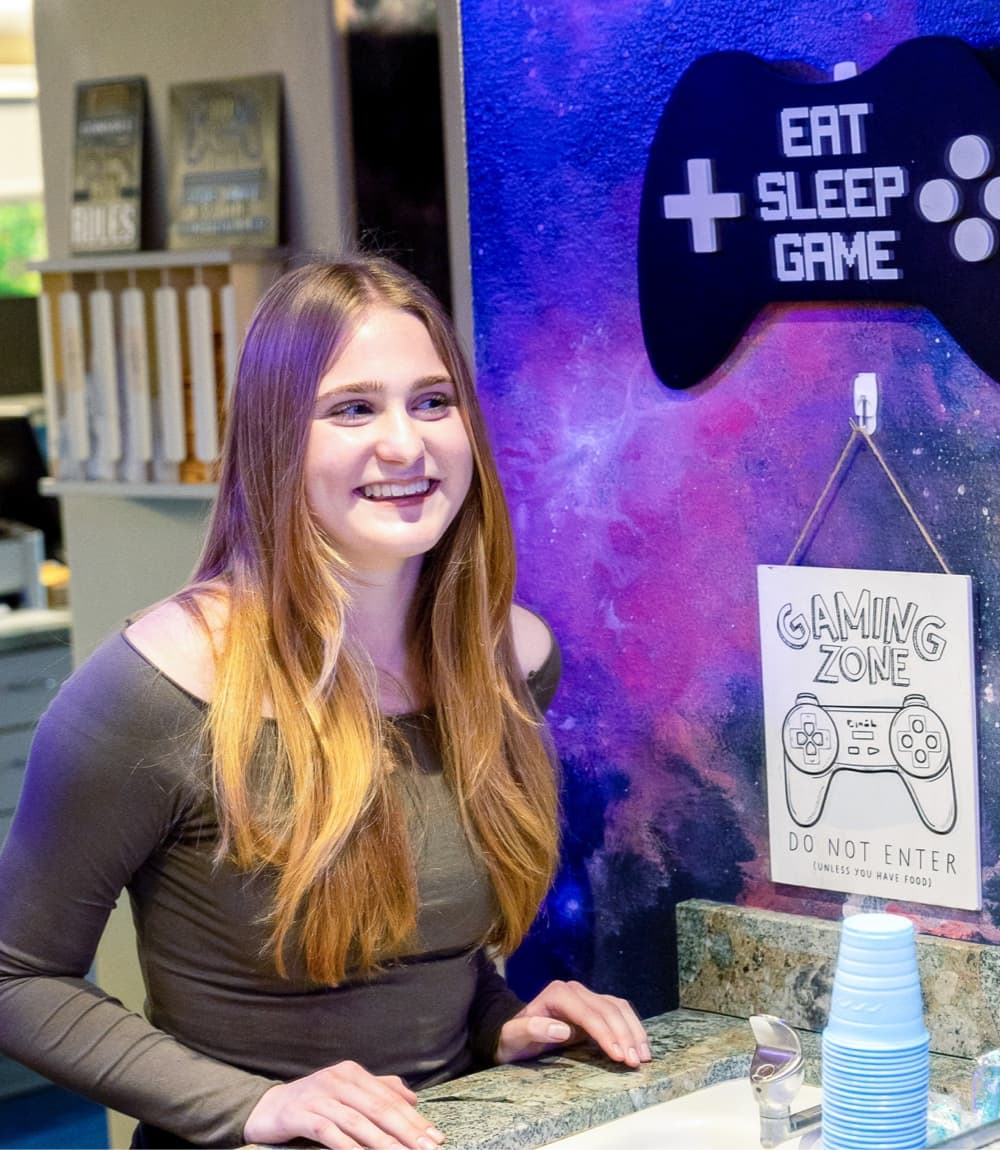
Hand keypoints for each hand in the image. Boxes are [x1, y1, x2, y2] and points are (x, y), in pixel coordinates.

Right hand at [243, 1060, 445, 1148]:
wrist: (268, 1108)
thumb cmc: (314, 1102)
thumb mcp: (347, 1091)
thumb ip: (379, 1090)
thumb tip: (412, 1097)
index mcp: (353, 1072)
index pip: (390, 1098)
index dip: (414, 1119)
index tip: (436, 1137)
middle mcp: (338, 1079)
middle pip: (379, 1108)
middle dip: (407, 1131)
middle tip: (428, 1149)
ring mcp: (319, 1096)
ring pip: (358, 1122)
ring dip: (384, 1143)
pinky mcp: (301, 1114)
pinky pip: (329, 1133)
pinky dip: (349, 1146)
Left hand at [494, 979, 650, 1067]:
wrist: (514, 1033)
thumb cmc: (513, 1038)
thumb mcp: (513, 1037)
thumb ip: (531, 1030)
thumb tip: (562, 1029)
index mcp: (558, 993)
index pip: (588, 1013)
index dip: (606, 1034)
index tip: (619, 1056)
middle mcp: (575, 990)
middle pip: (607, 1009)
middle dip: (624, 1035)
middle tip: (635, 1062)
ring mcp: (587, 996)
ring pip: (618, 1008)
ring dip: (633, 1030)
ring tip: (643, 1056)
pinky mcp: (595, 1007)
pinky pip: (619, 1012)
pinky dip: (632, 1027)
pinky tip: (640, 1045)